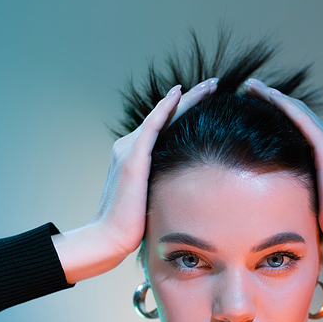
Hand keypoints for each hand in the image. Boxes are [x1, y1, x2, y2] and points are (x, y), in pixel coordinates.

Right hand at [53, 78, 218, 282]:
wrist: (108, 238)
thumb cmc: (131, 227)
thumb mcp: (151, 201)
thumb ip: (162, 187)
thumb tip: (186, 189)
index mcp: (133, 157)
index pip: (163, 128)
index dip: (184, 111)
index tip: (207, 99)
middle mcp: (128, 147)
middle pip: (165, 116)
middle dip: (191, 98)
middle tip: (214, 83)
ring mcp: (128, 151)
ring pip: (162, 116)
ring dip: (186, 98)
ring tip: (209, 85)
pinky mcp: (131, 159)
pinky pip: (151, 127)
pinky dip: (165, 109)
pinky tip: (180, 94)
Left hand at [245, 79, 322, 261]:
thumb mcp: (306, 195)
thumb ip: (294, 183)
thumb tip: (270, 187)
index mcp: (322, 152)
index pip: (295, 124)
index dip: (274, 110)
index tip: (251, 102)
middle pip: (295, 112)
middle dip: (270, 97)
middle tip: (248, 86)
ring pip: (299, 111)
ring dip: (275, 96)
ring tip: (252, 86)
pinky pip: (305, 122)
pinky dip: (288, 107)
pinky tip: (271, 97)